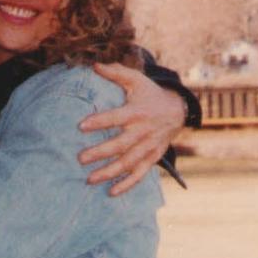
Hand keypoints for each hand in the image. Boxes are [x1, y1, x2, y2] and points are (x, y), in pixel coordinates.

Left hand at [78, 63, 186, 196]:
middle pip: (120, 145)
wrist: (177, 110)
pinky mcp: (152, 158)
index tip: (81, 126)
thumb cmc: (149, 94)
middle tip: (80, 159)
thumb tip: (94, 65)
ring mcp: (148, 147)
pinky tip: (111, 192)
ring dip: (110, 172)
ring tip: (89, 179)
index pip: (116, 118)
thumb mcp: (136, 80)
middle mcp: (143, 131)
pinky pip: (140, 174)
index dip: (99, 121)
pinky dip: (127, 185)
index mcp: (137, 112)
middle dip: (101, 153)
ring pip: (128, 163)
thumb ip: (116, 73)